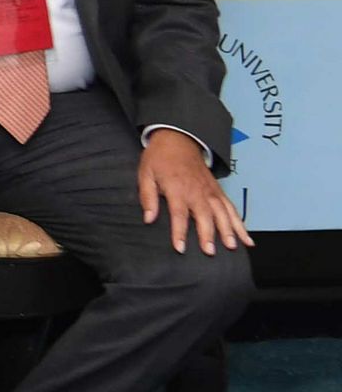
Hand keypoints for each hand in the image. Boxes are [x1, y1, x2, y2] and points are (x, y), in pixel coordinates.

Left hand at [139, 129, 251, 254]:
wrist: (178, 139)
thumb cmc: (159, 158)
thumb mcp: (145, 174)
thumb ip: (147, 197)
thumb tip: (148, 219)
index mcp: (177, 189)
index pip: (179, 214)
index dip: (179, 232)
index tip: (180, 248)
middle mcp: (197, 191)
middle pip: (205, 216)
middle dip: (208, 234)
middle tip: (210, 252)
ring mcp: (211, 191)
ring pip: (223, 213)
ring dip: (228, 230)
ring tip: (232, 246)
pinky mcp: (218, 191)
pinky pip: (232, 209)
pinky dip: (240, 223)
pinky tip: (246, 238)